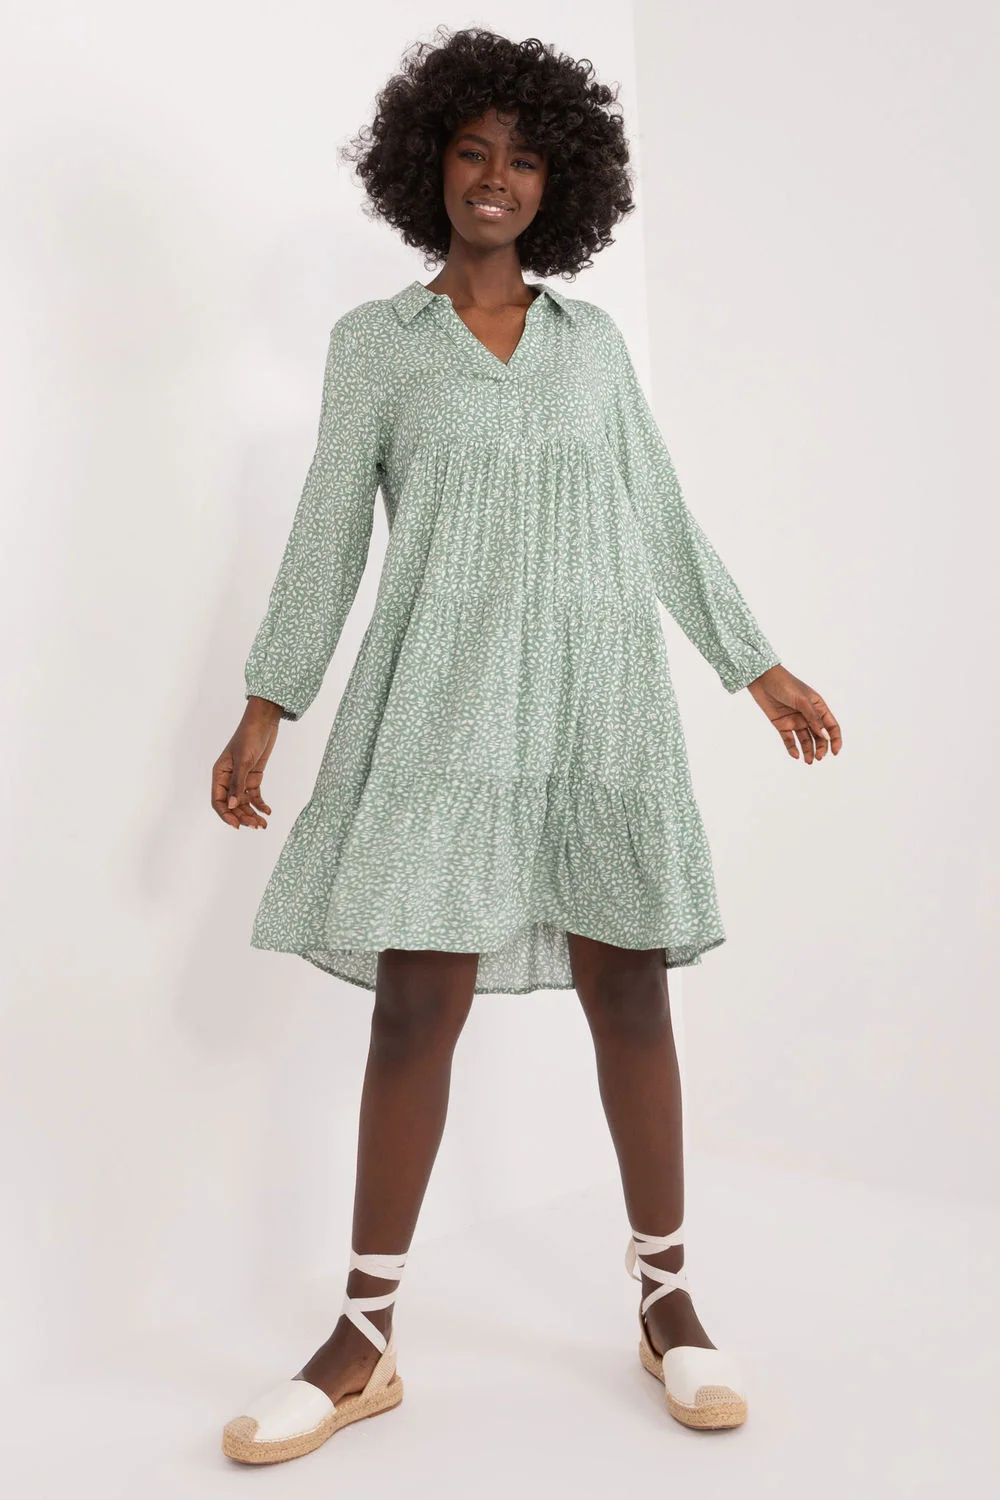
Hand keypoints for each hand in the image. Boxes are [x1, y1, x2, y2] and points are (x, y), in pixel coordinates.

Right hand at [211, 698, 281, 828]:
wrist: (264, 723)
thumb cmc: (249, 737)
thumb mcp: (244, 761)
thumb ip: (238, 784)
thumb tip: (233, 805)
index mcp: (219, 774)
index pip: (218, 801)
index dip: (226, 815)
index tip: (238, 825)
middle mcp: (228, 779)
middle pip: (233, 804)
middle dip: (243, 816)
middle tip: (256, 825)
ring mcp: (241, 778)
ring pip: (244, 802)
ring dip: (252, 813)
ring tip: (263, 824)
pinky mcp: (253, 777)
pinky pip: (254, 795)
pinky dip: (260, 804)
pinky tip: (267, 812)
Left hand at [748, 664, 841, 763]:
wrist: (762, 679)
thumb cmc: (786, 684)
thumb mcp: (803, 701)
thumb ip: (814, 719)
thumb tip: (825, 735)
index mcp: (818, 707)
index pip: (831, 726)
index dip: (835, 739)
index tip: (835, 752)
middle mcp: (808, 715)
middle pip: (819, 736)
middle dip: (821, 747)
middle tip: (818, 757)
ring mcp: (795, 720)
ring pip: (805, 740)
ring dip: (808, 751)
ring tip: (809, 761)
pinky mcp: (782, 724)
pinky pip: (789, 740)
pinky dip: (792, 748)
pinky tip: (795, 755)